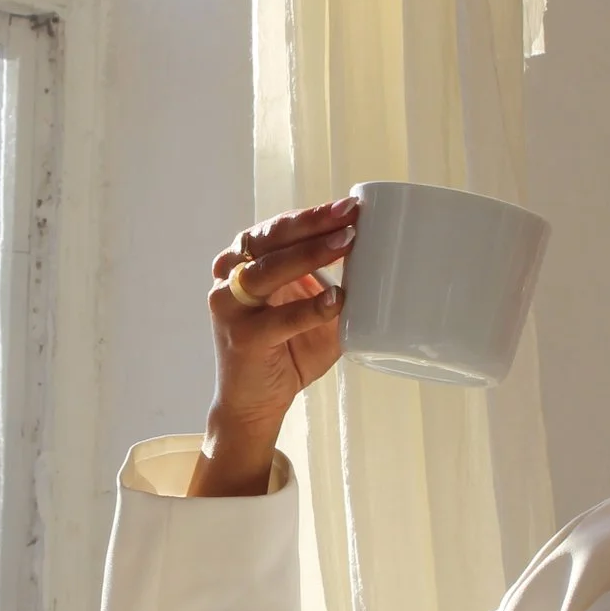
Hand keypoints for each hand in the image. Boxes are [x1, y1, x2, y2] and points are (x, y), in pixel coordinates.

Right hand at [189, 196, 358, 495]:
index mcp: (244, 262)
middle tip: (349, 214)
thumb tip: (380, 262)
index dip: (312, 215)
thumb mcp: (312, 310)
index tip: (350, 206)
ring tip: (345, 243)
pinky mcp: (241, 339)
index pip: (278, 229)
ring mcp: (230, 308)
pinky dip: (308, 308)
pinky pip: (278, 319)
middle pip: (269, 239)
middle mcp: (229, 278)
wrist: (254, 404)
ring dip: (308, 254)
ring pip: (267, 270)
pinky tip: (335, 300)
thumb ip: (330, 286)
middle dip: (312, 224)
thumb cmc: (286, 350)